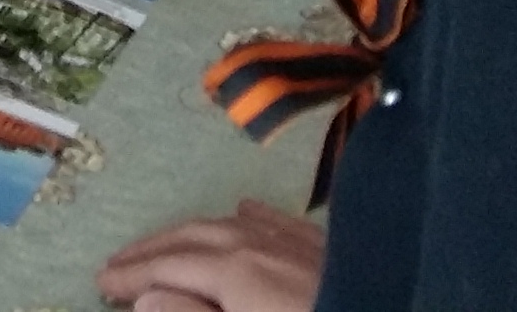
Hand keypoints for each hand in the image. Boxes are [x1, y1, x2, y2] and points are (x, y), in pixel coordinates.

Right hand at [97, 200, 325, 311]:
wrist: (416, 307)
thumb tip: (149, 294)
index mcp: (238, 271)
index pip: (170, 265)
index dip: (132, 274)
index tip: (100, 284)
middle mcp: (265, 245)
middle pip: (196, 237)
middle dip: (153, 249)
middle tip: (118, 264)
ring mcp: (303, 246)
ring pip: (234, 225)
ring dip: (192, 233)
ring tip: (167, 244)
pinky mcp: (334, 254)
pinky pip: (280, 223)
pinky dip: (249, 218)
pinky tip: (244, 214)